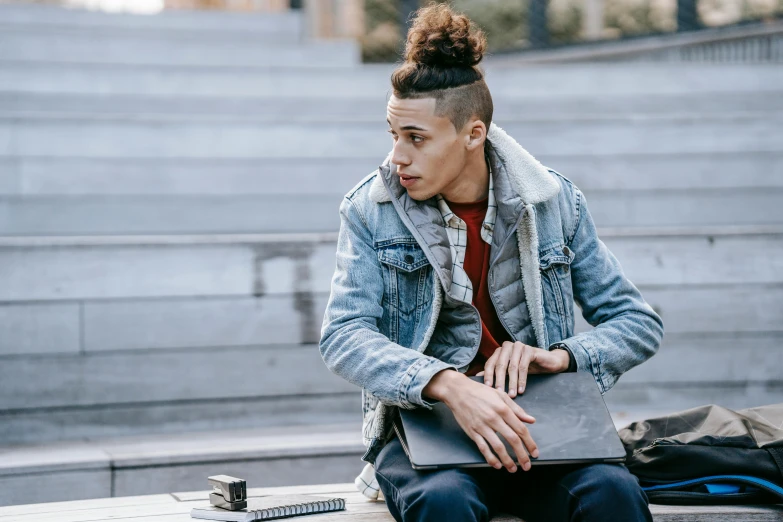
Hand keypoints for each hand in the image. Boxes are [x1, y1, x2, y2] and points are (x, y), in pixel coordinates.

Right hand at [423, 370, 538, 472]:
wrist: (458, 391)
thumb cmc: (480, 392)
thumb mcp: (501, 395)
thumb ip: (517, 409)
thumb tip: (531, 420)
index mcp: (503, 409)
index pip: (520, 429)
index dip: (530, 443)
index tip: (534, 452)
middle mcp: (494, 418)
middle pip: (512, 440)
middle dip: (522, 455)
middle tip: (527, 466)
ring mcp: (482, 426)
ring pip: (498, 447)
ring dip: (507, 460)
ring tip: (513, 469)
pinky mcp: (472, 432)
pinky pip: (483, 447)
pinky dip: (490, 458)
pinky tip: (497, 465)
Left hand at [477, 341, 569, 397]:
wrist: (548, 362)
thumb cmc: (527, 367)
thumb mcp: (509, 371)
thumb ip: (495, 372)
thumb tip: (478, 378)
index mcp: (500, 351)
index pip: (490, 363)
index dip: (488, 376)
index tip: (487, 388)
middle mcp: (507, 347)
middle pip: (500, 365)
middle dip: (500, 381)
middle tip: (500, 393)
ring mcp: (518, 346)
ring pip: (512, 367)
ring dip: (512, 382)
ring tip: (512, 394)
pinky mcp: (529, 350)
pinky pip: (523, 366)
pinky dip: (522, 380)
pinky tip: (522, 389)